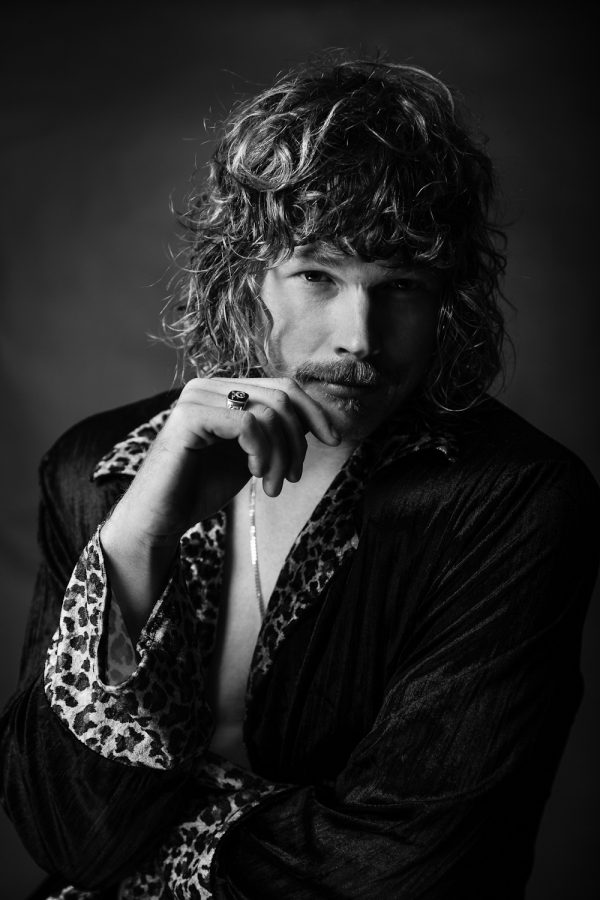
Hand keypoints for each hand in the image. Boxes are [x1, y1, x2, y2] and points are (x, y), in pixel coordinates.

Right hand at [99, 376, 339, 635]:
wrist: (158, 519)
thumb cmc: (199, 489)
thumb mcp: (250, 455)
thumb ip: (275, 433)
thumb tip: (315, 417)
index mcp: (222, 390)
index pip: (283, 386)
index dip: (313, 411)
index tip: (333, 439)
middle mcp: (207, 385)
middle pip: (281, 396)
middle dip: (297, 440)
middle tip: (293, 477)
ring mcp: (196, 397)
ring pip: (269, 411)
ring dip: (281, 455)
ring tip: (273, 486)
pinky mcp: (189, 416)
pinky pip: (248, 423)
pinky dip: (262, 452)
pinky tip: (255, 474)